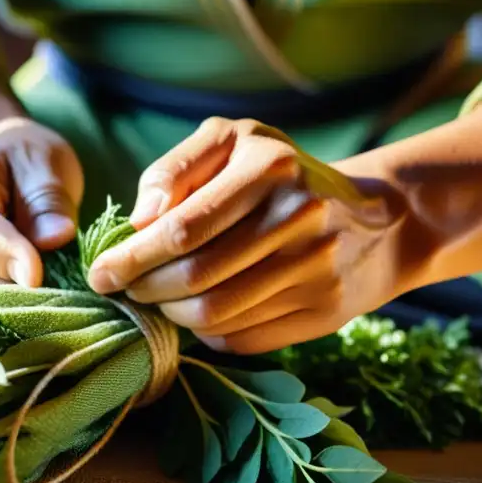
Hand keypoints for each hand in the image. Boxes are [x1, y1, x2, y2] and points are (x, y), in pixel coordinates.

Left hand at [87, 118, 418, 354]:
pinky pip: (244, 338)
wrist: (380, 221)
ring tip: (159, 301)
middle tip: (126, 290)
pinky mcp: (325, 311)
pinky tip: (202, 314)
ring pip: (216, 315)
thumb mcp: (236, 145)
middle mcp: (299, 217)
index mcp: (271, 167)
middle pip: (196, 277)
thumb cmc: (287, 176)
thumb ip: (177, 169)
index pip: (183, 228)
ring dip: (172, 315)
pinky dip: (209, 333)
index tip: (101, 273)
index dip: (132, 258)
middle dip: (145, 290)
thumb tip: (138, 219)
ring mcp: (317, 269)